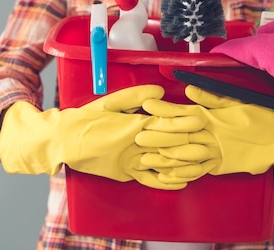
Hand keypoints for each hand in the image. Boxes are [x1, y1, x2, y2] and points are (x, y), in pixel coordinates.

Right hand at [0, 85, 207, 189]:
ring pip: (162, 164)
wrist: (65, 141)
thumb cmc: (87, 119)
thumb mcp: (110, 102)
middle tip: (208, 142)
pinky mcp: (125, 174)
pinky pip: (149, 180)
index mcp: (133, 125)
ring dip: (182, 164)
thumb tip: (160, 91)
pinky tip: (181, 181)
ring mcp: (131, 162)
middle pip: (168, 145)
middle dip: (189, 144)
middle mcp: (135, 145)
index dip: (183, 122)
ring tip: (201, 162)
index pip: (164, 123)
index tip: (200, 119)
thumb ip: (136, 96)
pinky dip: (165, 181)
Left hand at [137, 85, 273, 185]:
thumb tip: (189, 90)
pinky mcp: (222, 167)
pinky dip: (182, 174)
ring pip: (185, 156)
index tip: (147, 106)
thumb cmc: (263, 117)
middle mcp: (212, 136)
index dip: (164, 109)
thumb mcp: (238, 102)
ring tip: (145, 158)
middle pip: (179, 135)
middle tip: (137, 136)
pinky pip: (198, 171)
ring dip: (164, 157)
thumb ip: (212, 97)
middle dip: (157, 135)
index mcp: (214, 117)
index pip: (183, 112)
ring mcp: (216, 154)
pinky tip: (167, 176)